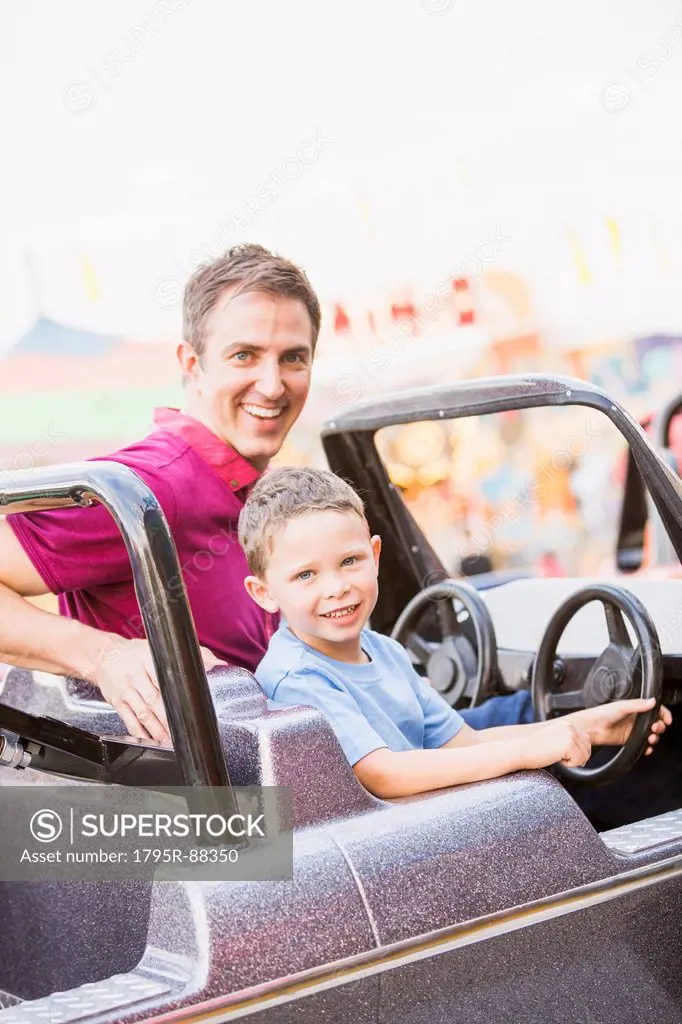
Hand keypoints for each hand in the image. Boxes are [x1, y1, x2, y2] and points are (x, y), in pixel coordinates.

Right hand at [87, 635, 221, 744]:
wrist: (103, 656)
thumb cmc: (135, 653)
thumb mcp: (159, 648)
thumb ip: (190, 654)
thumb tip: (216, 663)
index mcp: (149, 660)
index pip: (167, 679)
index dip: (179, 695)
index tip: (191, 709)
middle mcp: (136, 675)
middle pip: (155, 700)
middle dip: (170, 719)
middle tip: (183, 732)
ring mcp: (126, 690)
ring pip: (143, 713)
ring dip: (157, 730)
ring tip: (170, 741)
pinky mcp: (117, 702)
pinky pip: (129, 720)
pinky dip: (140, 732)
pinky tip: (149, 741)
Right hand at [522, 718, 591, 769]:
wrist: (520, 751)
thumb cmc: (534, 749)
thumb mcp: (555, 740)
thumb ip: (569, 739)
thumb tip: (587, 746)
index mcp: (566, 724)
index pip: (586, 741)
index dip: (577, 751)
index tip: (561, 753)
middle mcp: (570, 727)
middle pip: (587, 749)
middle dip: (576, 757)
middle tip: (557, 756)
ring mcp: (570, 735)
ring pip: (585, 756)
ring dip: (572, 761)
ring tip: (555, 756)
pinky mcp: (569, 745)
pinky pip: (578, 761)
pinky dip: (568, 765)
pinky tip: (555, 758)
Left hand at [574, 698, 670, 753]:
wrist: (591, 728)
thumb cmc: (602, 714)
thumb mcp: (622, 706)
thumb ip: (638, 705)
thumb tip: (653, 701)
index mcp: (635, 708)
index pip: (654, 710)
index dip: (663, 714)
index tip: (667, 720)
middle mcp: (636, 719)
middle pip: (656, 723)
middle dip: (660, 727)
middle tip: (656, 728)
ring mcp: (633, 730)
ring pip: (651, 735)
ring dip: (655, 737)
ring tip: (651, 738)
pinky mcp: (629, 740)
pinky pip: (643, 745)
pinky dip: (647, 747)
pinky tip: (647, 747)